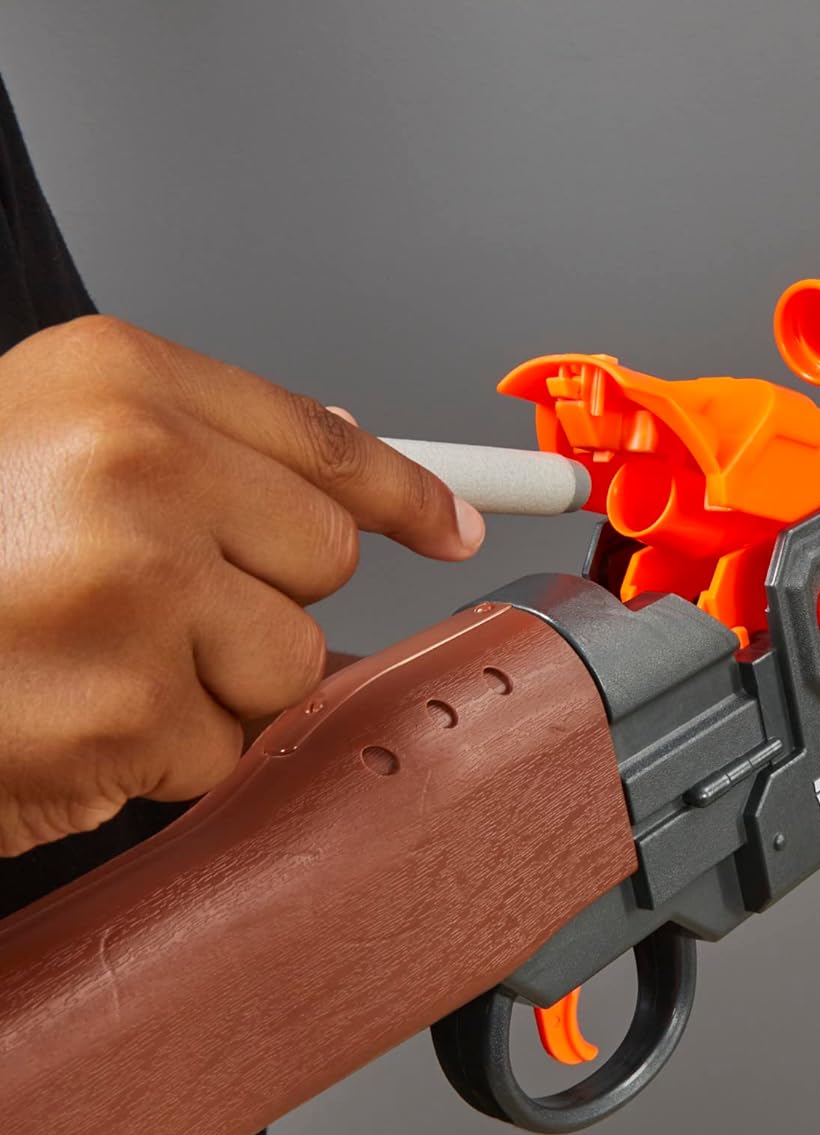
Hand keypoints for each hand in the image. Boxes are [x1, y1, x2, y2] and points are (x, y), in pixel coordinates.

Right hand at [0, 316, 485, 855]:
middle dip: (259, 597)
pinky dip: (160, 751)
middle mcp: (138, 468)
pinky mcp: (124, 713)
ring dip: (212, 684)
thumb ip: (200, 448)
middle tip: (146, 605)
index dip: (407, 492)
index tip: (458, 524)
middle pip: (326, 562)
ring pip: (289, 663)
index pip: (328, 444)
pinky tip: (68, 716)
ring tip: (92, 661)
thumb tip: (358, 480)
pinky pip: (222, 746)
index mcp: (123, 382)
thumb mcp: (47, 435)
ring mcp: (135, 592)